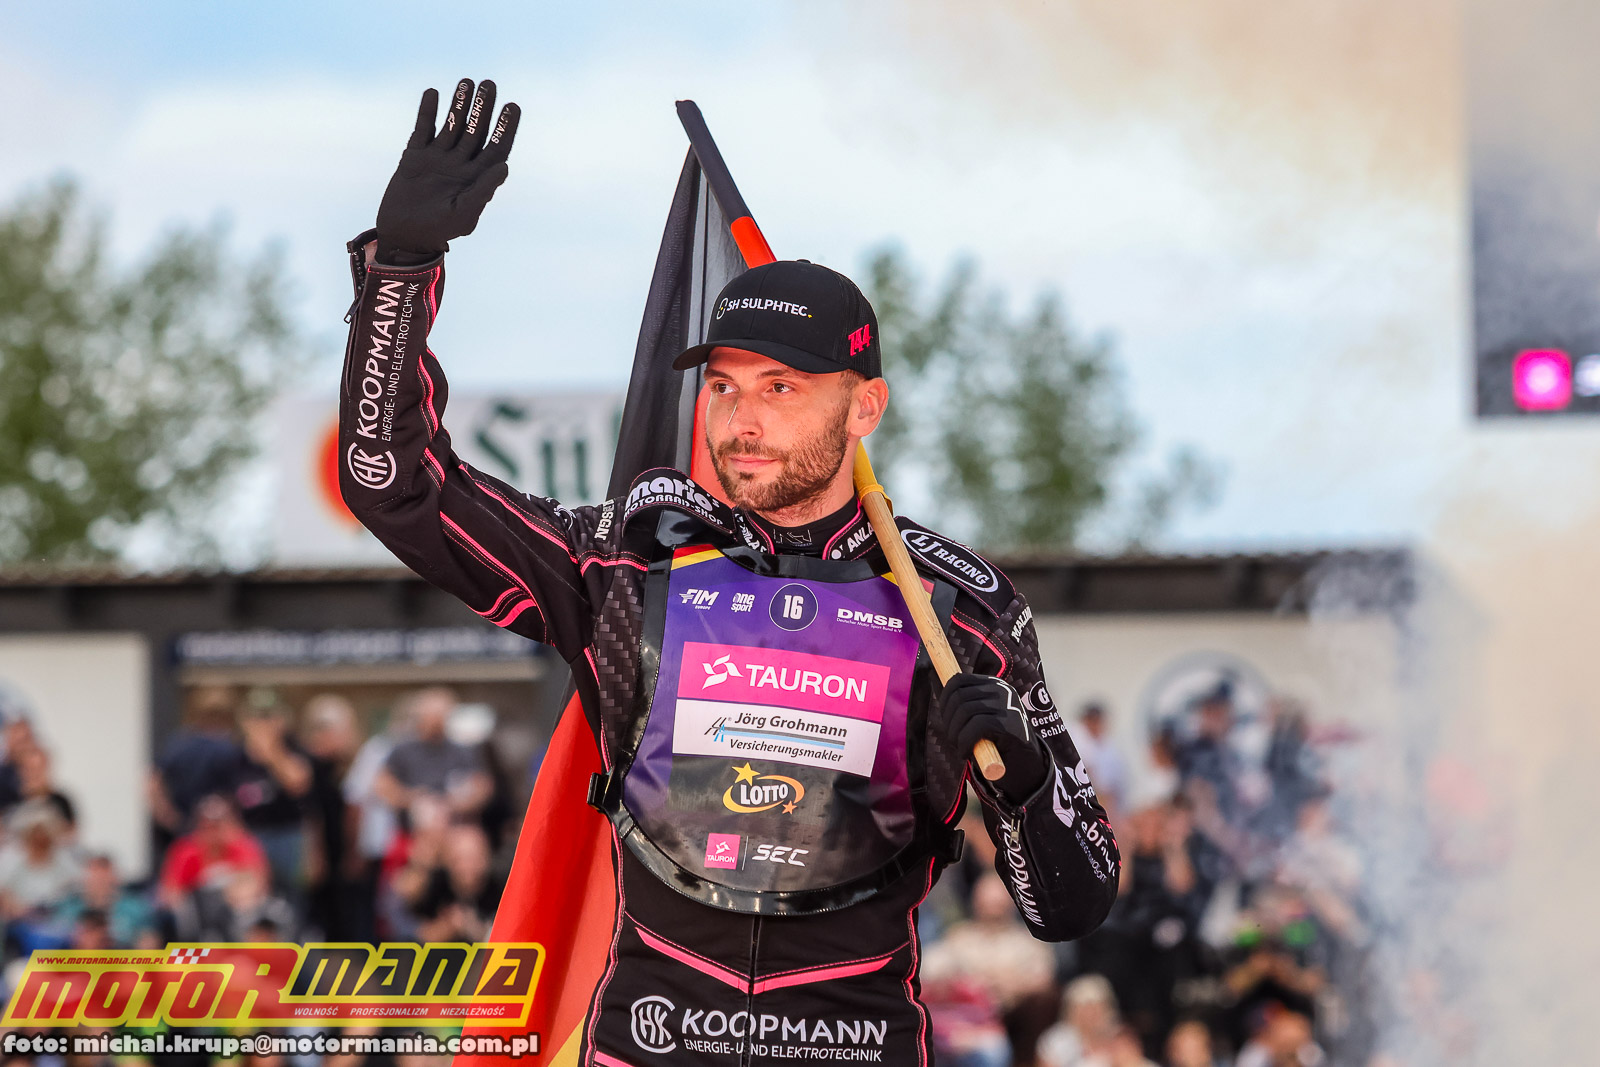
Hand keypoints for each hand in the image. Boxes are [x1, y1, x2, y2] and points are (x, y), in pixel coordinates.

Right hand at [376, 77, 520, 263]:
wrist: (404, 234)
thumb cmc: (439, 230)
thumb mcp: (464, 213)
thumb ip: (483, 190)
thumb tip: (504, 167)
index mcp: (477, 177)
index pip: (497, 148)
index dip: (506, 128)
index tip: (514, 106)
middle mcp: (461, 163)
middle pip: (476, 130)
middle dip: (484, 108)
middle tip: (490, 84)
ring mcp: (439, 157)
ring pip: (452, 124)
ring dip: (459, 104)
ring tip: (466, 82)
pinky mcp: (416, 154)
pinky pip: (423, 127)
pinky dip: (428, 111)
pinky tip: (433, 93)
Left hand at [933, 674, 1047, 800]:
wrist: (1026, 769)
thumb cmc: (996, 744)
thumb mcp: (976, 719)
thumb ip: (959, 702)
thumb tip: (933, 677)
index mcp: (994, 685)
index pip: (958, 681)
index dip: (945, 701)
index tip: (948, 722)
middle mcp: (1003, 690)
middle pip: (959, 697)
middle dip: (949, 722)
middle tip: (955, 740)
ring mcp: (1009, 705)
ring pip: (965, 711)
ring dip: (955, 735)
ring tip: (961, 748)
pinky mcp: (1011, 724)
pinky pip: (976, 727)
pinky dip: (965, 743)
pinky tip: (967, 753)